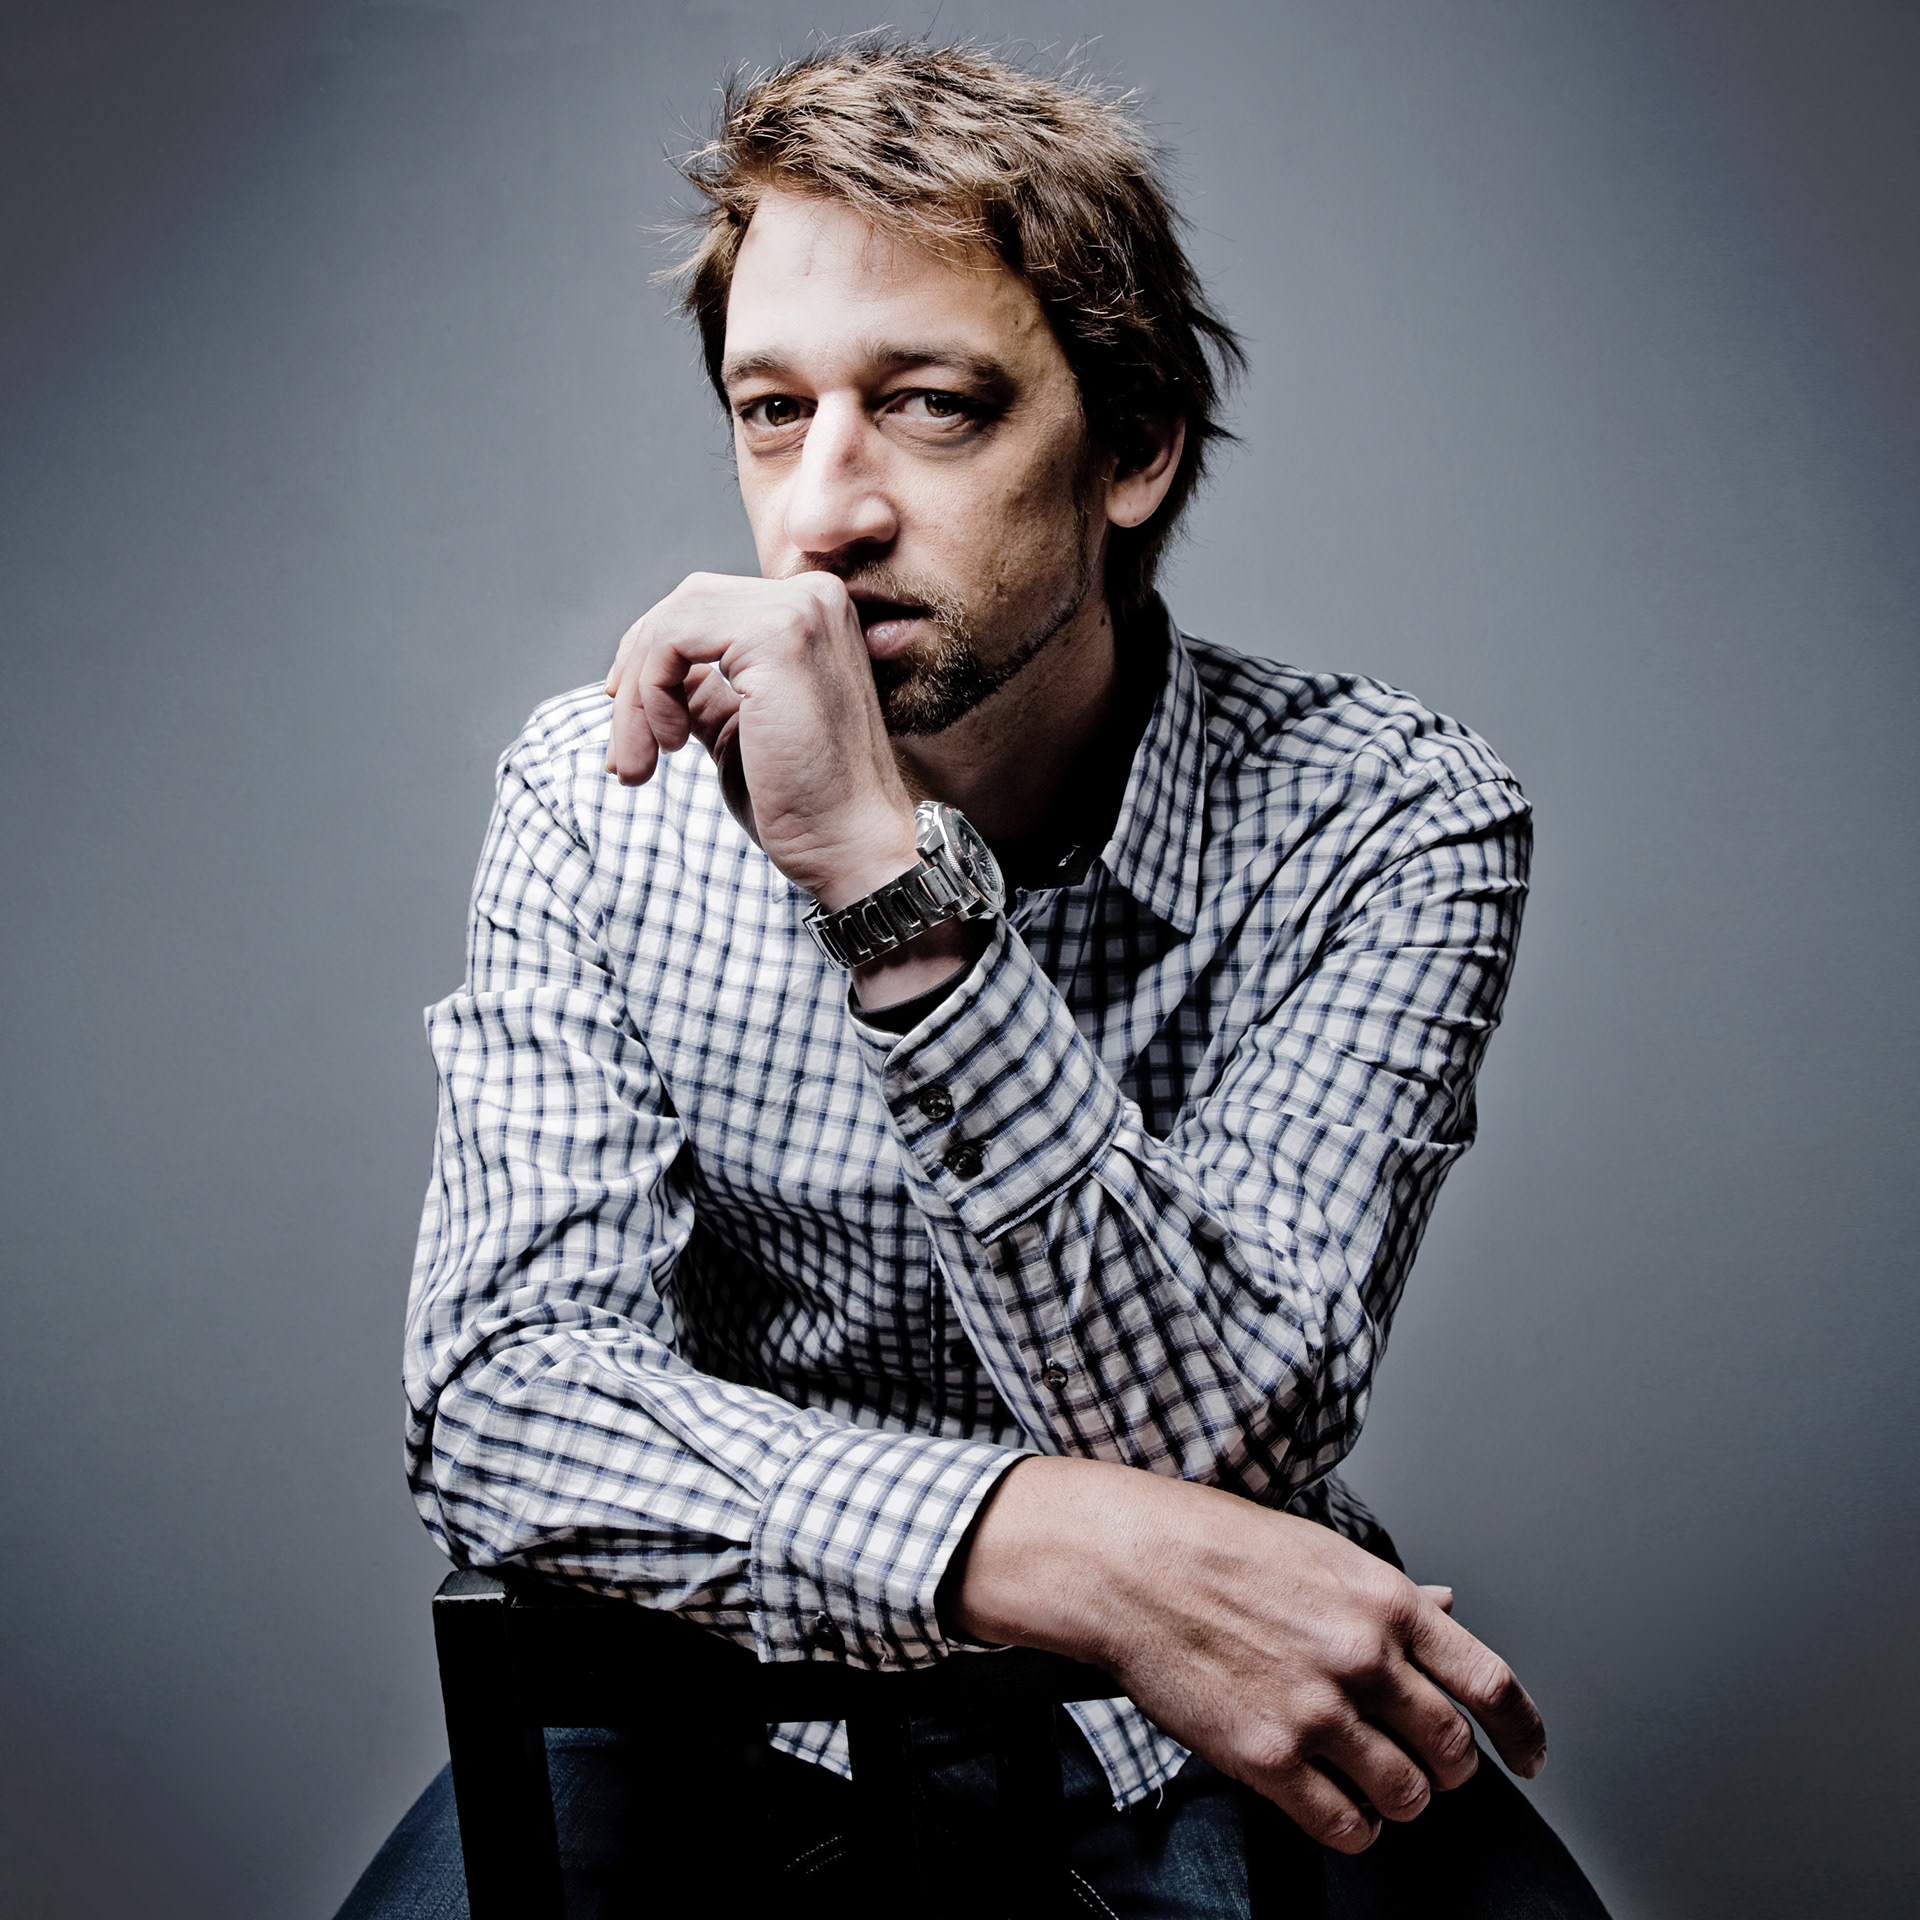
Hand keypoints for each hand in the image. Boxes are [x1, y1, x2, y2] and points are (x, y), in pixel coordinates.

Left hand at [604, 571, 916, 908]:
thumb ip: (705, 689)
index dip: (653, 658)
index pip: (706, 606)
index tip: (633, 724)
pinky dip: (650, 694)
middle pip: (685, 603)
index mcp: (813, 613)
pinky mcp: (777, 636)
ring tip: (638, 761)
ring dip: (637, 695)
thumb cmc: (803, 802)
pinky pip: (673, 639)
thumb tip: (653, 674)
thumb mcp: (739, 727)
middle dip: (637, 673)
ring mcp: (800, 610)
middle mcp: (815, 596)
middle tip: (624, 750)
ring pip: (672, 621)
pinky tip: (670, 744)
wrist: (850, 847)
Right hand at [953, 1456, 1546, 1853]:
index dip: (1523, 1731)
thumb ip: (1390, 1593)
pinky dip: (1353, 1828)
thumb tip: (1449, 1606)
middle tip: (1425, 1763)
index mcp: (1385, 1600)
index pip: (1490, 1683)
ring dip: (1400, 1799)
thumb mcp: (1319, 1549)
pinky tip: (1336, 1806)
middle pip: (1454, 1750)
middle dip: (1447, 1766)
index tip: (1528, 1755)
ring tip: (1374, 1783)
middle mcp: (1363, 1658)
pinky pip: (1346, 1826)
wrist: (1129, 1565)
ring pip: (1407, 1796)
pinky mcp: (1269, 1759)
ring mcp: (1317, 1711)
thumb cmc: (1215, 1544)